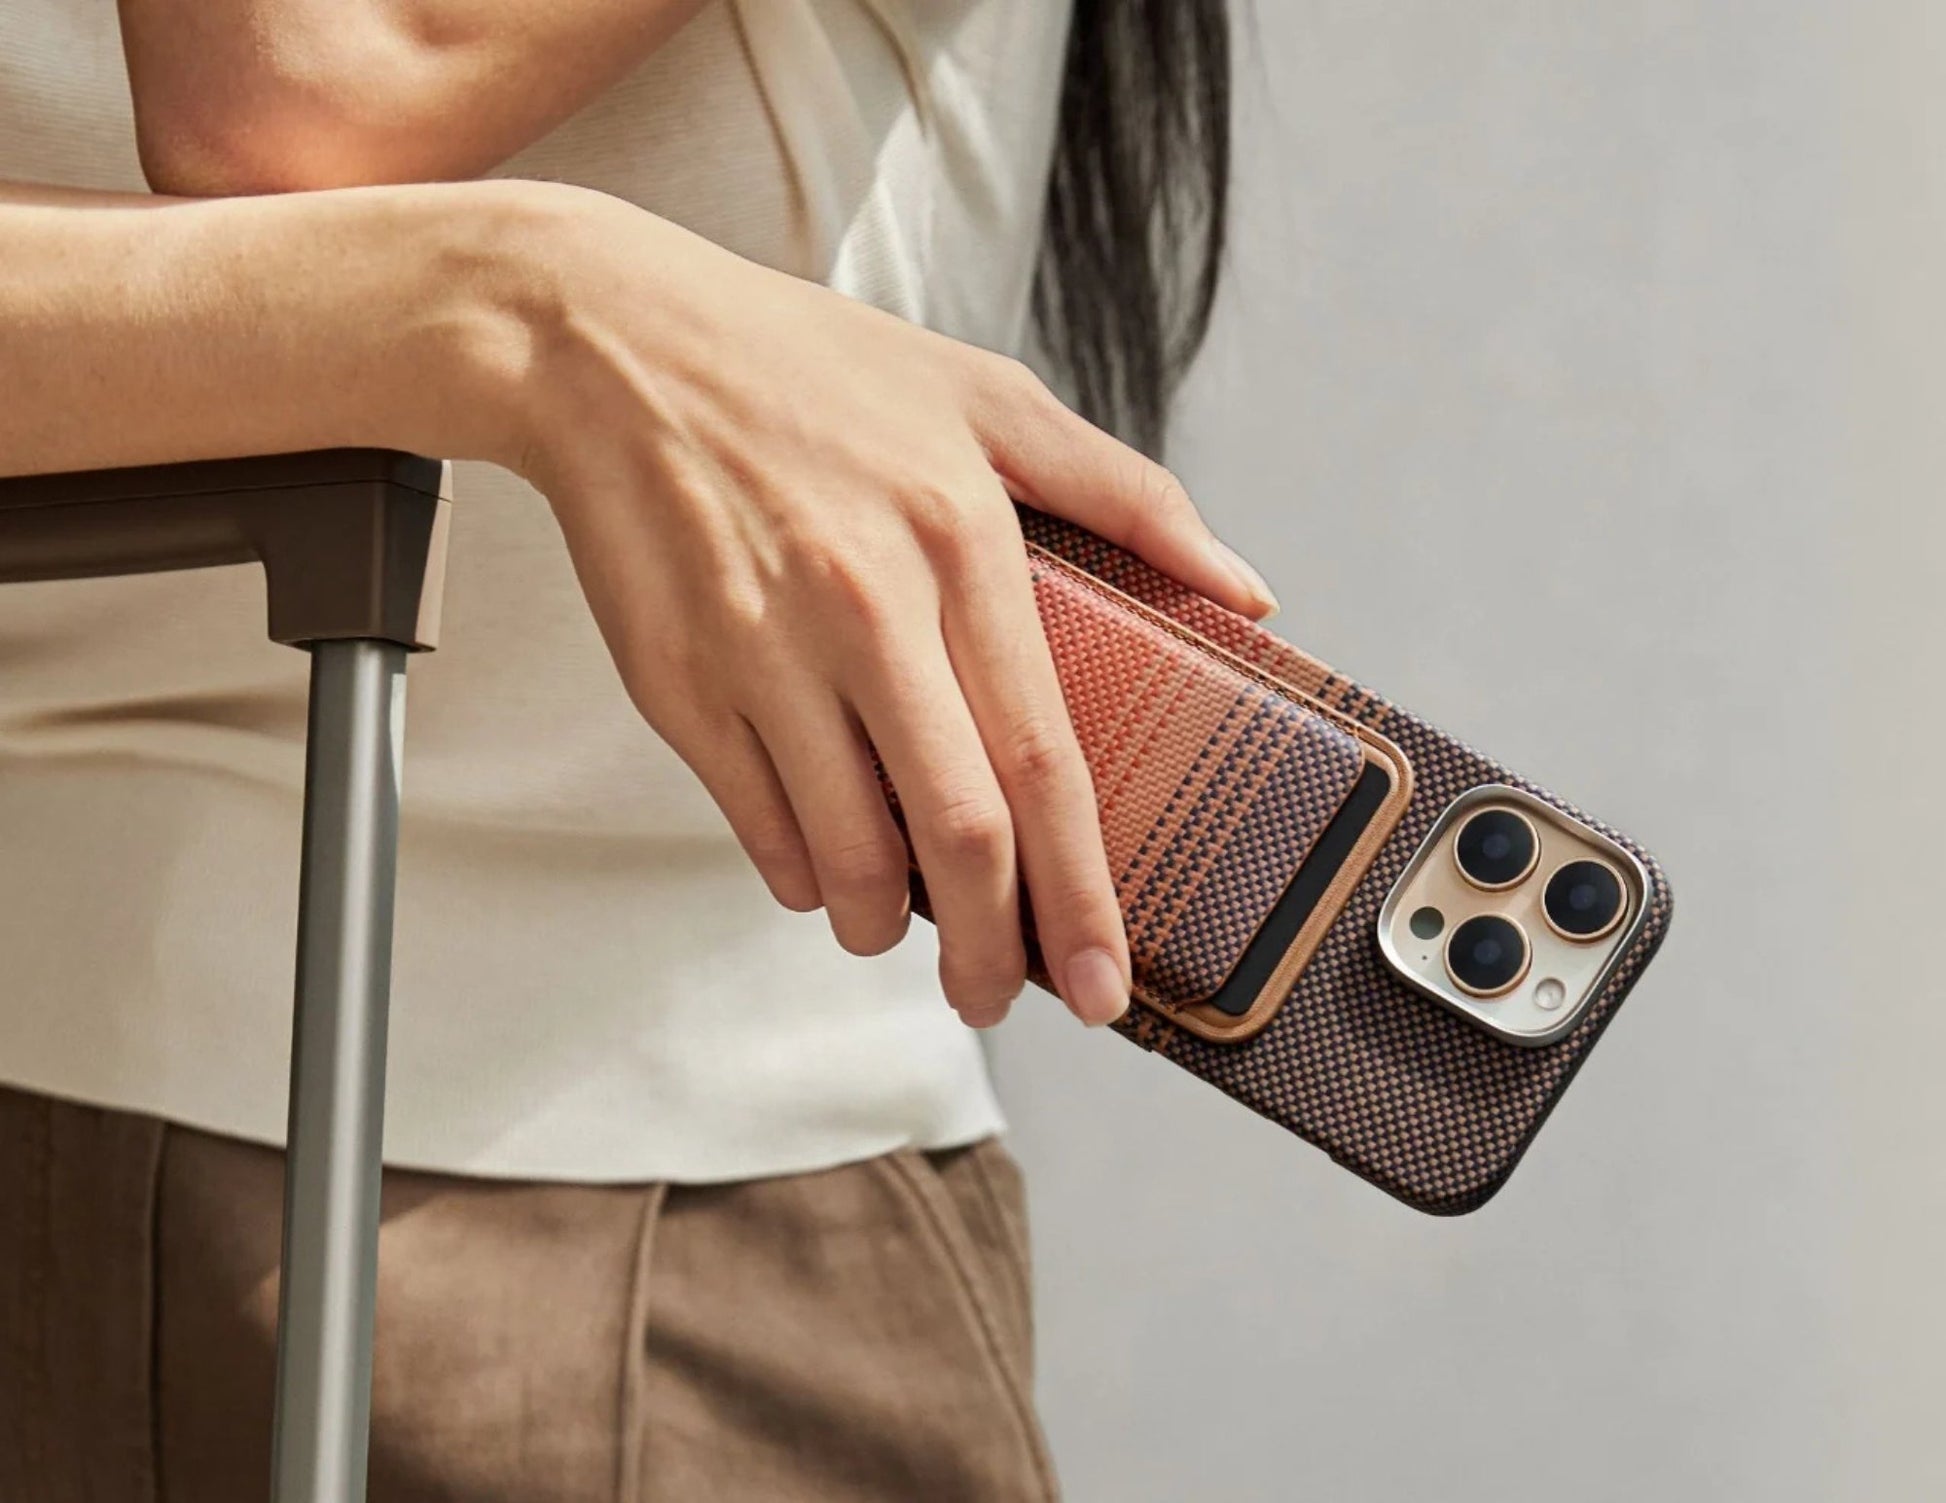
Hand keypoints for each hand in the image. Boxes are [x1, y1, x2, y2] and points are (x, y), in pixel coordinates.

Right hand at [464, 183, 1280, 1029]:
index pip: (1043, 762)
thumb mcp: (987, 395)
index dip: (1080, 892)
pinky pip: (753, 823)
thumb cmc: (807, 370)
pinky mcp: (677, 683)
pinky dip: (797, 873)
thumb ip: (1127, 495)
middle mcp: (864, 608)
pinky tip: (820, 870)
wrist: (614, 347)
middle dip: (990, 950)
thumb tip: (1242, 589)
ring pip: (843, 851)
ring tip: (900, 932)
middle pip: (954, 833)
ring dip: (881, 925)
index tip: (1102, 976)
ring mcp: (762, 653)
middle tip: (999, 997)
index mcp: (960, 542)